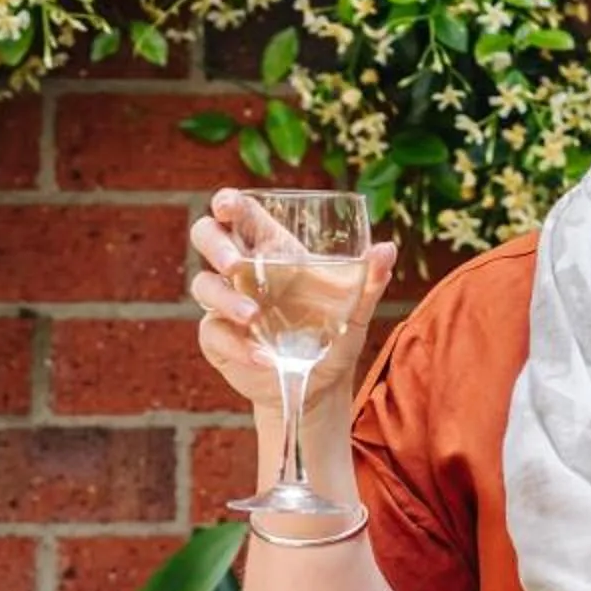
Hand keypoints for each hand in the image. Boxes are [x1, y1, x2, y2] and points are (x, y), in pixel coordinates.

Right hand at [188, 191, 397, 413]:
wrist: (319, 387)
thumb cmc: (334, 338)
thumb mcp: (355, 311)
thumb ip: (369, 281)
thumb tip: (387, 249)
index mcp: (273, 249)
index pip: (242, 214)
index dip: (228, 202)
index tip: (226, 204)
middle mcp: (243, 271)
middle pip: (207, 237)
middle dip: (214, 244)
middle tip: (234, 263)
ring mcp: (225, 303)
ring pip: (203, 285)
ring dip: (225, 298)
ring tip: (253, 317)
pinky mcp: (217, 338)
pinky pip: (213, 332)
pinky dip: (237, 345)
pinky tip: (264, 358)